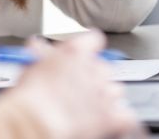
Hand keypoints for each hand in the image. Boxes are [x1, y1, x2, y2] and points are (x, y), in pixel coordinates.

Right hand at [9, 31, 139, 138]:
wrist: (39, 119)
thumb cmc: (32, 93)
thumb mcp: (30, 62)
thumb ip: (39, 51)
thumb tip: (37, 46)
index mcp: (76, 52)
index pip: (95, 39)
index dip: (90, 46)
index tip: (86, 51)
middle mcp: (94, 69)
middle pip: (106, 66)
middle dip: (96, 75)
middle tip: (80, 83)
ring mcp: (106, 94)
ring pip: (117, 89)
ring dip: (107, 96)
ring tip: (91, 104)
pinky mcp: (113, 118)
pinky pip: (127, 114)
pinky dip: (121, 117)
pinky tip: (109, 119)